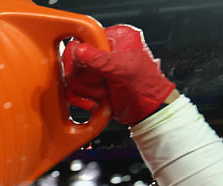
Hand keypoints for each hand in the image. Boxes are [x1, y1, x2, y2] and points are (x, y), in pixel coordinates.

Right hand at [62, 25, 176, 125]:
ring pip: (73, 76)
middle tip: (100, 82)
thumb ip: (100, 59)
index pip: (85, 37)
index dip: (79, 55)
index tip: (82, 68)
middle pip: (75, 59)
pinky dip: (81, 99)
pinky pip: (74, 89)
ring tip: (102, 93)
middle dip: (84, 77)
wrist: (149, 111)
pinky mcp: (92, 84)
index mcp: (118, 38)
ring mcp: (98, 69)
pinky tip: (94, 102)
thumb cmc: (148, 87)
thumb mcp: (125, 69)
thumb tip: (79, 50)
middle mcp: (106, 51)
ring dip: (85, 90)